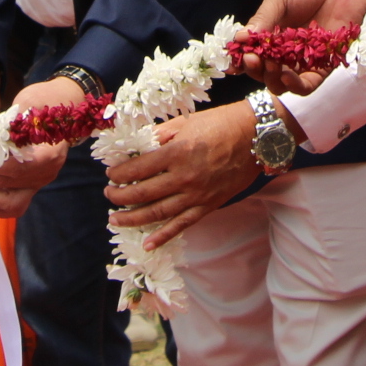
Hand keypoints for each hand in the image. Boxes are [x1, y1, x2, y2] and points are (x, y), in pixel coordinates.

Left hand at [0, 71, 88, 216]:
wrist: (61, 105)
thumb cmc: (45, 100)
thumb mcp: (29, 101)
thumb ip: (10, 120)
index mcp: (51, 155)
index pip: (19, 168)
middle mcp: (45, 174)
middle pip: (8, 183)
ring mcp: (37, 184)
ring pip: (6, 202)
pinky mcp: (27, 187)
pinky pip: (7, 204)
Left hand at [103, 100, 262, 249]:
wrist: (256, 137)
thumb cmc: (221, 123)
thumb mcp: (186, 122)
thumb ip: (160, 135)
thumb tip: (136, 147)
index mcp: (178, 152)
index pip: (138, 168)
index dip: (120, 174)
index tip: (111, 174)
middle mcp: (185, 176)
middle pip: (143, 193)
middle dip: (120, 197)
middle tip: (109, 195)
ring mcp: (197, 194)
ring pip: (158, 213)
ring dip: (133, 218)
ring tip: (116, 219)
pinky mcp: (209, 205)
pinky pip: (183, 224)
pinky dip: (164, 236)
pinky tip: (148, 244)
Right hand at [237, 0, 365, 92]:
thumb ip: (262, 19)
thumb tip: (240, 38)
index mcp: (271, 36)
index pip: (252, 55)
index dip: (240, 61)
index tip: (232, 62)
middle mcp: (285, 52)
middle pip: (264, 72)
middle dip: (255, 70)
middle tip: (252, 59)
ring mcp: (304, 60)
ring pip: (282, 83)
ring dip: (272, 80)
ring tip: (270, 66)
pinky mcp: (324, 66)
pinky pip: (308, 85)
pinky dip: (295, 86)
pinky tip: (286, 77)